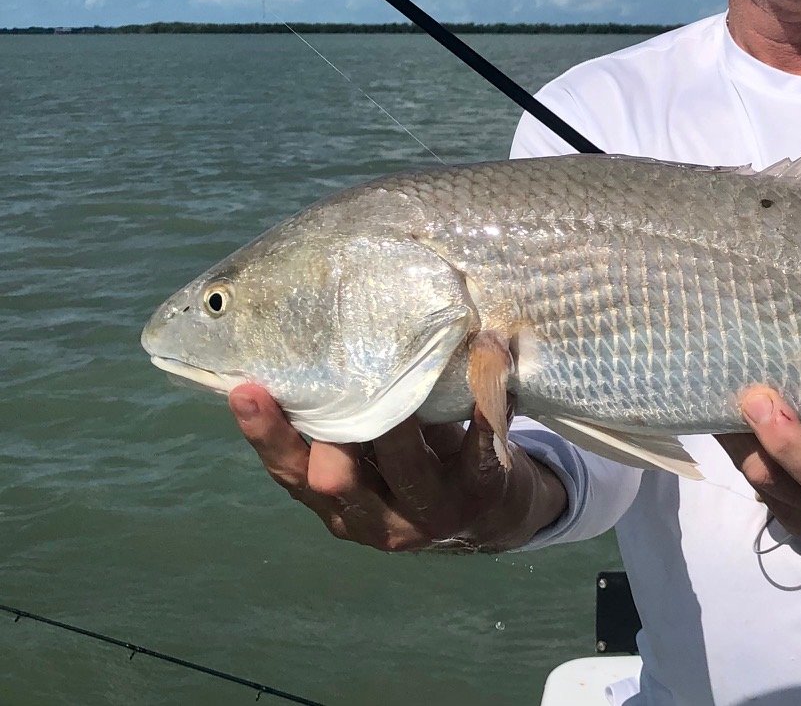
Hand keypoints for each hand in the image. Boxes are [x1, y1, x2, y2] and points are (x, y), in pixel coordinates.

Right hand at [228, 383, 566, 552]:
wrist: (494, 512)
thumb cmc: (419, 466)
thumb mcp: (375, 458)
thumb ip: (346, 421)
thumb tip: (310, 339)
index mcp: (340, 509)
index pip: (290, 475)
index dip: (267, 436)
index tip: (246, 390)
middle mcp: (378, 521)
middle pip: (336, 480)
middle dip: (330, 431)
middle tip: (332, 379)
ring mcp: (430, 513)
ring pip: (404, 465)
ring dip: (399, 415)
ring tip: (403, 362)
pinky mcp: (482, 491)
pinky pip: (478, 443)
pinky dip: (479, 399)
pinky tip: (483, 354)